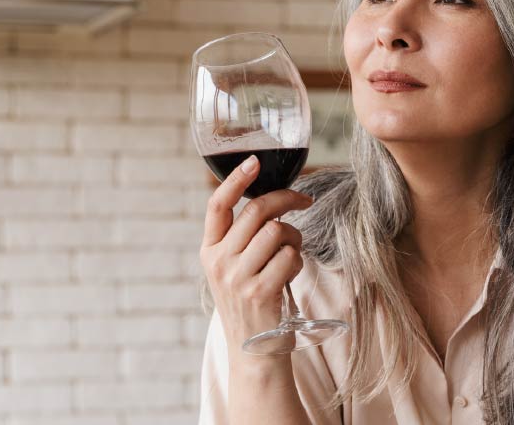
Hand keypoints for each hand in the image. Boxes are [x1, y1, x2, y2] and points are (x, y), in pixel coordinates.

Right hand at [199, 155, 313, 348]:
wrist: (253, 351)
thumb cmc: (250, 302)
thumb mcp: (232, 269)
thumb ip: (241, 238)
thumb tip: (271, 200)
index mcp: (208, 250)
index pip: (217, 205)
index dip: (235, 179)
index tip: (254, 161)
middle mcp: (218, 262)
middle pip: (256, 211)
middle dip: (287, 200)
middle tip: (305, 201)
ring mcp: (237, 278)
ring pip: (276, 231)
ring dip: (294, 237)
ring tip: (293, 251)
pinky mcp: (259, 292)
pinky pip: (288, 257)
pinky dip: (297, 260)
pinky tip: (291, 273)